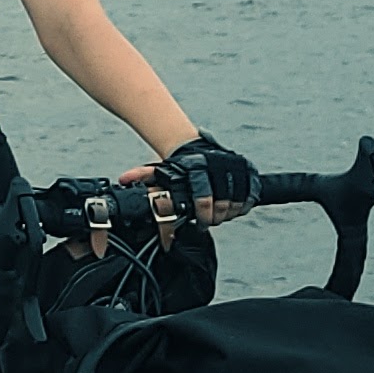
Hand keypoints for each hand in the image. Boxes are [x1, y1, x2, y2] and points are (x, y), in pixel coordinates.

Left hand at [132, 133, 255, 226]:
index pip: (203, 197)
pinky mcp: (248, 172)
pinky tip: (233, 208)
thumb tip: (123, 180)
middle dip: (215, 218)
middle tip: (209, 223)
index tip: (200, 224)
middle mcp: (217, 166)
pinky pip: (249, 195)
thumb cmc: (179, 165)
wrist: (198, 148)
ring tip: (219, 217)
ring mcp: (234, 168)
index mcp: (197, 167)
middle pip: (222, 203)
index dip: (203, 214)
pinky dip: (243, 205)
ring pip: (236, 201)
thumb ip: (143, 176)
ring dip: (229, 213)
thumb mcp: (161, 168)